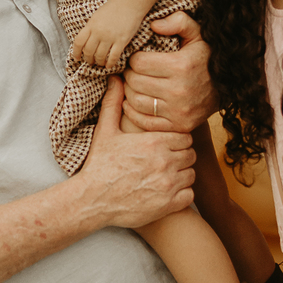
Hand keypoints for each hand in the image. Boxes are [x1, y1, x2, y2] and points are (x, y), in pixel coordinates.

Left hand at [71, 0, 142, 71]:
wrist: (130, 2)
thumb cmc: (114, 7)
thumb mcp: (97, 15)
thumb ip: (91, 27)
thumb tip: (86, 40)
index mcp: (91, 25)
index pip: (79, 42)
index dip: (76, 52)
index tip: (77, 58)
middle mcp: (98, 32)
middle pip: (88, 51)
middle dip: (88, 59)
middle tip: (90, 61)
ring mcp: (110, 37)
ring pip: (100, 56)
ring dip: (99, 62)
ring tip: (100, 63)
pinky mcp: (121, 41)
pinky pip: (113, 57)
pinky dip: (110, 63)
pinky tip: (109, 65)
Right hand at [78, 80, 195, 226]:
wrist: (92, 200)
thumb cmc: (99, 165)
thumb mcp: (105, 132)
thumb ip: (113, 103)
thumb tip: (115, 78)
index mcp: (154, 141)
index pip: (185, 136)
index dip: (176, 141)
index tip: (165, 147)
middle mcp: (165, 161)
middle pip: (190, 154)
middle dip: (180, 157)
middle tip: (165, 162)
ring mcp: (168, 184)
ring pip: (191, 174)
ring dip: (181, 175)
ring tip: (164, 177)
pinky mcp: (169, 204)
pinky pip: (189, 195)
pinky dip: (181, 195)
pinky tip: (165, 193)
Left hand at [122, 12, 216, 132]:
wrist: (229, 88)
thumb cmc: (206, 58)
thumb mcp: (198, 35)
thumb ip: (178, 22)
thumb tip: (154, 25)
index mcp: (182, 66)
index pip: (138, 62)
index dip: (135, 59)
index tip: (139, 59)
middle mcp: (179, 91)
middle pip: (134, 82)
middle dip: (130, 74)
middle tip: (134, 72)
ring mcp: (179, 111)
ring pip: (136, 101)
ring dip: (130, 92)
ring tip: (135, 85)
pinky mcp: (179, 126)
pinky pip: (144, 121)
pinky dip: (133, 112)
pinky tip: (134, 102)